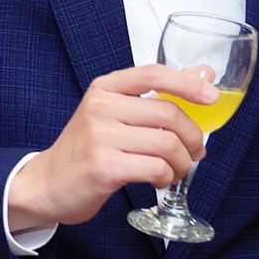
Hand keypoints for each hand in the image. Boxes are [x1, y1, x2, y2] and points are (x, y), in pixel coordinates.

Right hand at [6, 65, 210, 229]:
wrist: (47, 183)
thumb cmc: (87, 149)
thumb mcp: (114, 114)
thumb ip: (155, 96)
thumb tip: (205, 75)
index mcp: (104, 88)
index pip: (153, 74)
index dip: (188, 84)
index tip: (211, 96)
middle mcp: (100, 107)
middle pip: (169, 114)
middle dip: (193, 138)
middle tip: (194, 152)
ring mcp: (100, 137)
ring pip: (167, 145)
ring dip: (182, 163)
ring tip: (174, 170)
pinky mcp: (104, 167)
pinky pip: (156, 168)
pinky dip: (167, 178)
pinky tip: (158, 180)